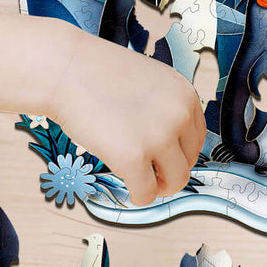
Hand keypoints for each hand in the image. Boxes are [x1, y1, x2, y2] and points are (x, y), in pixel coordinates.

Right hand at [50, 33, 206, 207]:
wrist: (69, 70)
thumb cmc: (101, 75)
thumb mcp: (151, 82)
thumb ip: (167, 109)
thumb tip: (172, 145)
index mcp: (185, 95)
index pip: (197, 138)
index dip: (179, 153)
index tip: (164, 158)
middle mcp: (179, 114)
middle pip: (189, 161)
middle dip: (169, 171)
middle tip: (149, 172)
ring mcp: (159, 136)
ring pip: (175, 181)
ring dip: (158, 186)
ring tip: (140, 181)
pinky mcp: (133, 157)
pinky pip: (146, 193)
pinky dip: (138, 196)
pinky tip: (127, 187)